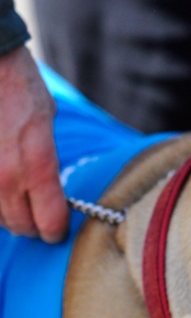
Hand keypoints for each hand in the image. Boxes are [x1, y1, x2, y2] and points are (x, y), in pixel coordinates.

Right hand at [0, 46, 65, 242]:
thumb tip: (46, 188)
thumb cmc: (19, 86)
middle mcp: (5, 178)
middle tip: (38, 218)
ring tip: (16, 199)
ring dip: (7, 214)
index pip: (50, 222)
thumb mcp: (46, 125)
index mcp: (36, 166)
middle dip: (32, 226)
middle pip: (21, 226)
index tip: (57, 229)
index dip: (56, 230)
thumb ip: (46, 163)